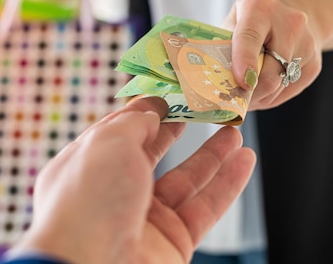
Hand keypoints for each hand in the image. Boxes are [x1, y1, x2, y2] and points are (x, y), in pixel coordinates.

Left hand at [11, 97, 255, 263]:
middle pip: (155, 153)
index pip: (121, 130)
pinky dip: (228, 184)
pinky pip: (205, 207)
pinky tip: (245, 161)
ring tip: (235, 130)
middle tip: (206, 107)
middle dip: (181, 128)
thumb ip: (134, 122)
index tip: (173, 91)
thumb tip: (151, 110)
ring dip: (213, 155)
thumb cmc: (87, 202)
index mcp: (87, 164)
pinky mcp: (171, 242)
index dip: (148, 109)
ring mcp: (143, 217)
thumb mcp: (107, 142)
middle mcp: (114, 190)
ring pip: (186, 180)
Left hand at [223, 0, 321, 109]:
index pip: (250, 37)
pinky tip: (260, 90)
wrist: (295, 14)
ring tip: (243, 96)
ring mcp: (306, 45)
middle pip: (270, 72)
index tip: (240, 83)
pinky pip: (287, 92)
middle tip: (231, 101)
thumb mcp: (233, 21)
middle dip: (248, 92)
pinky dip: (270, 97)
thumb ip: (224, 45)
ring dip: (257, 98)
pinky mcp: (314, 65)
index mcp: (260, 9)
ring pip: (278, 87)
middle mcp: (289, 24)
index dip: (244, 62)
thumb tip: (209, 79)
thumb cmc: (253, 21)